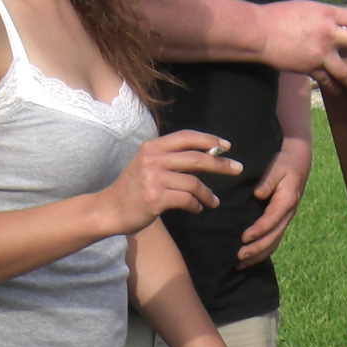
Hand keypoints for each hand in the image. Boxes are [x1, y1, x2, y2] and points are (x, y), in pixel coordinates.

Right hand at [91, 131, 239, 236]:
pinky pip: (187, 200)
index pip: (186, 137)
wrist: (109, 210)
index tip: (226, 147)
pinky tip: (197, 209)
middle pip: (195, 158)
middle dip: (220, 164)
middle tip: (237, 169)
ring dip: (208, 194)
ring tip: (214, 202)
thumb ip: (170, 159)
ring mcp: (153, 179)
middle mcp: (152, 160)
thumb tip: (205, 157)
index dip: (209, 140)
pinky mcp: (155, 199)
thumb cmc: (132, 189)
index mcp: (152, 147)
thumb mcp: (146, 165)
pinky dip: (196, 205)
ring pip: (193, 183)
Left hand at [238, 136, 309, 265]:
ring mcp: (285, 219)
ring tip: (240, 264)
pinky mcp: (280, 221)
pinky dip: (261, 251)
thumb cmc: (284, 163)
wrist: (298, 161)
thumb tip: (258, 194)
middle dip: (256, 249)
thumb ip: (268, 180)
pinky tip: (249, 259)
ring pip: (273, 242)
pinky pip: (272, 240)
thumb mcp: (276, 166)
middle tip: (239, 257)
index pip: (272, 220)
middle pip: (273, 236)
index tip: (244, 238)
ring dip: (258, 255)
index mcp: (287, 201)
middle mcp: (287, 213)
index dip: (259, 230)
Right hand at [256, 1, 346, 91]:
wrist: (259, 32)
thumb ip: (326, 16)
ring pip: (346, 69)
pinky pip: (326, 79)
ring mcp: (320, 52)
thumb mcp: (308, 8)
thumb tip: (339, 23)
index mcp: (328, 14)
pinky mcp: (309, 67)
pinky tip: (338, 91)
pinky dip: (333, 85)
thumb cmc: (280, 16)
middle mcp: (328, 33)